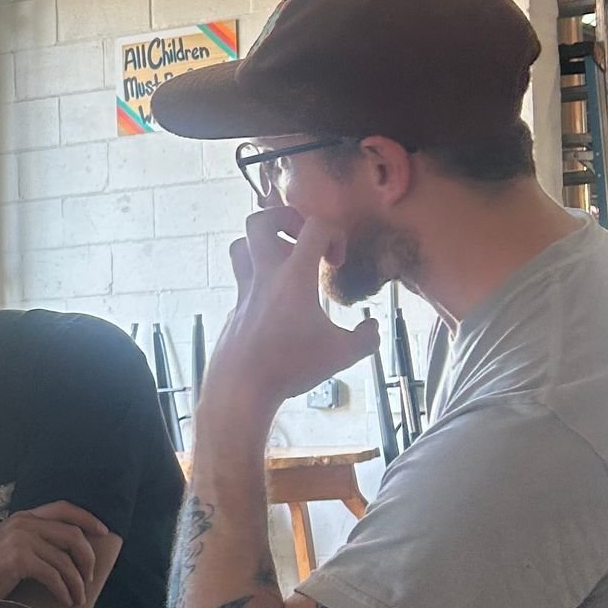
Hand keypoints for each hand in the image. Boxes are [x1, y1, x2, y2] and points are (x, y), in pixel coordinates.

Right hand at [0, 501, 117, 607]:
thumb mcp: (13, 547)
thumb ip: (35, 542)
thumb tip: (69, 555)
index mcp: (24, 517)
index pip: (64, 508)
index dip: (87, 518)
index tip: (103, 532)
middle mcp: (24, 522)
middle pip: (72, 535)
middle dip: (87, 558)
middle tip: (89, 579)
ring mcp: (21, 538)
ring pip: (65, 559)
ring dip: (77, 582)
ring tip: (78, 598)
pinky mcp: (19, 558)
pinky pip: (53, 574)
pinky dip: (64, 590)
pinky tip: (65, 600)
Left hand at [209, 206, 378, 412]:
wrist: (240, 388)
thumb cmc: (290, 367)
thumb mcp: (342, 355)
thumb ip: (366, 338)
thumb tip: (373, 328)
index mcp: (293, 277)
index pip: (314, 227)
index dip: (334, 233)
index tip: (337, 262)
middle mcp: (264, 277)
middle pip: (259, 221)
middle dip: (284, 219)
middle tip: (301, 239)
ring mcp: (243, 292)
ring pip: (240, 246)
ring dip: (262, 245)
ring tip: (284, 263)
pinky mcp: (234, 310)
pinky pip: (241, 281)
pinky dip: (258, 281)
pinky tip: (275, 307)